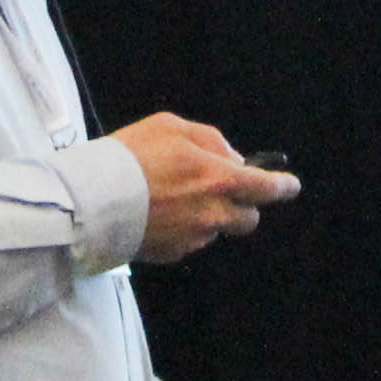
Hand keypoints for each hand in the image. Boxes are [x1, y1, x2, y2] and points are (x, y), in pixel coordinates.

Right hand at [119, 113, 299, 263]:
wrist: (90, 199)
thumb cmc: (129, 157)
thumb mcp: (170, 126)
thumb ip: (210, 140)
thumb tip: (232, 159)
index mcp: (218, 179)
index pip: (267, 189)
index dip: (282, 187)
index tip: (289, 186)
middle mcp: (213, 214)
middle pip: (248, 219)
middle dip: (244, 206)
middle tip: (224, 191)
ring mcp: (194, 237)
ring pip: (217, 230)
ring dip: (209, 216)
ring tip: (174, 198)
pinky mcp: (173, 254)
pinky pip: (191, 241)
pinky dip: (183, 229)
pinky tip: (158, 213)